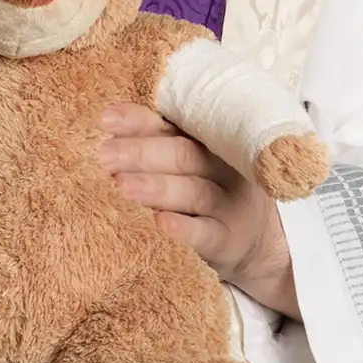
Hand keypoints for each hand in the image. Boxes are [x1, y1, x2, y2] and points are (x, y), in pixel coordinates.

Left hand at [98, 103, 300, 319]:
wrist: (258, 244)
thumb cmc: (207, 191)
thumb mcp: (188, 164)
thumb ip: (155, 143)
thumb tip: (105, 125)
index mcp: (207, 141)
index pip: (172, 125)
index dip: (139, 121)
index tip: (106, 118)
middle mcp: (221, 167)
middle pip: (183, 155)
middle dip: (140, 153)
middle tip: (104, 154)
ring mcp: (228, 205)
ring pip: (193, 192)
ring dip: (157, 187)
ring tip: (121, 185)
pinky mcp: (228, 240)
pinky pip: (207, 234)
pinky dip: (184, 229)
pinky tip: (160, 224)